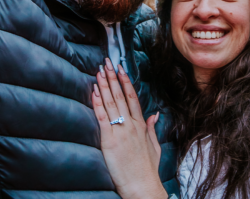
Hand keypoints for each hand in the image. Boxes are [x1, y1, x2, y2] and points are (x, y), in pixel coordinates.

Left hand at [92, 58, 167, 198]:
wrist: (142, 186)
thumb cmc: (147, 169)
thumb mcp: (154, 146)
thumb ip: (152, 128)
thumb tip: (154, 114)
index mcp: (141, 125)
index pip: (133, 97)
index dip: (126, 81)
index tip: (121, 69)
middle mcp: (131, 125)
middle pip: (121, 96)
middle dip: (113, 77)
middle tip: (107, 62)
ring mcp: (120, 132)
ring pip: (111, 103)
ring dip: (104, 85)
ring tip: (99, 71)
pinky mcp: (109, 141)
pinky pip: (102, 118)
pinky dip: (97, 103)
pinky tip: (94, 91)